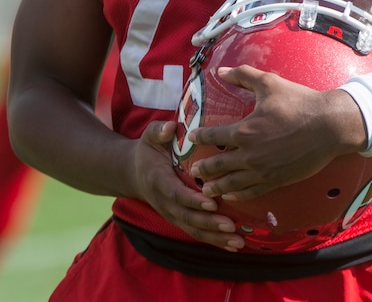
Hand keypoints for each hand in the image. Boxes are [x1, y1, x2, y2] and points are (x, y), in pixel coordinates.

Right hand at [132, 121, 244, 250]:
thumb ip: (159, 131)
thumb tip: (170, 127)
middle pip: (187, 217)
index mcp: (159, 181)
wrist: (134, 172)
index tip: (212, 202)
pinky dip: (214, 240)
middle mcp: (164, 202)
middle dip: (209, 224)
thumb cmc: (149, 150)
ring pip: (193, 229)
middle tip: (230, 226)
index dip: (193, 200)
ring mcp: (171, 213)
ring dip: (215, 237)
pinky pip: (196, 232)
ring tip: (237, 241)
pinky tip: (233, 244)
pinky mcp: (179, 219)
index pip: (177, 194)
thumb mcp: (150, 136)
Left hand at [187, 65, 366, 200]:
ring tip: (206, 190)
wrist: (329, 126)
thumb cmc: (299, 102)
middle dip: (203, 168)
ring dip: (216, 186)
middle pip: (218, 165)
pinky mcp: (277, 180)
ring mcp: (264, 170)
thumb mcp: (269, 83)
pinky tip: (231, 194)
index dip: (200, 137)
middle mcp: (250, 154)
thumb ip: (244, 76)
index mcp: (245, 130)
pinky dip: (238, 194)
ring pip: (232, 183)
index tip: (191, 137)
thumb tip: (222, 71)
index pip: (214, 137)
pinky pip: (252, 191)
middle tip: (192, 171)